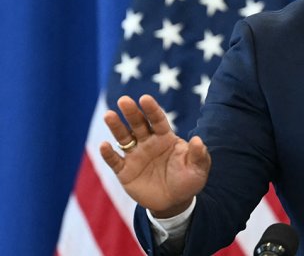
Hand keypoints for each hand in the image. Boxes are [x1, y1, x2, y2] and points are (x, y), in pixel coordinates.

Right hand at [100, 94, 210, 217]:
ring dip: (116, 126)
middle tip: (124, 100)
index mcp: (165, 138)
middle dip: (131, 112)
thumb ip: (199, 155)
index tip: (145, 98)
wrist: (173, 203)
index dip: (151, 110)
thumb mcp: (198, 170)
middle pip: (138, 124)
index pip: (157, 120)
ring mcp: (135, 156)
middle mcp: (148, 142)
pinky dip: (108, 153)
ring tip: (108, 115)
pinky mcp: (125, 171)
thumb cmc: (187, 181)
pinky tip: (104, 145)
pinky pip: (115, 160)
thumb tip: (198, 140)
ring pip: (123, 138)